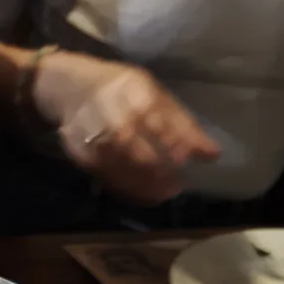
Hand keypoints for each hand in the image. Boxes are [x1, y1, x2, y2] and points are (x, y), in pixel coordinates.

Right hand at [32, 51, 219, 205]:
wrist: (71, 89)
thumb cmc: (124, 91)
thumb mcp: (154, 94)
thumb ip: (182, 124)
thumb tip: (212, 154)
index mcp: (134, 89)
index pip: (158, 118)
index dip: (176, 141)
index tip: (192, 160)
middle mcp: (110, 110)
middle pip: (136, 145)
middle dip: (159, 168)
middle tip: (176, 186)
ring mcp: (91, 132)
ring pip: (119, 164)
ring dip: (143, 183)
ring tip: (162, 194)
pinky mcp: (80, 152)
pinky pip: (105, 175)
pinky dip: (126, 188)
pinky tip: (142, 194)